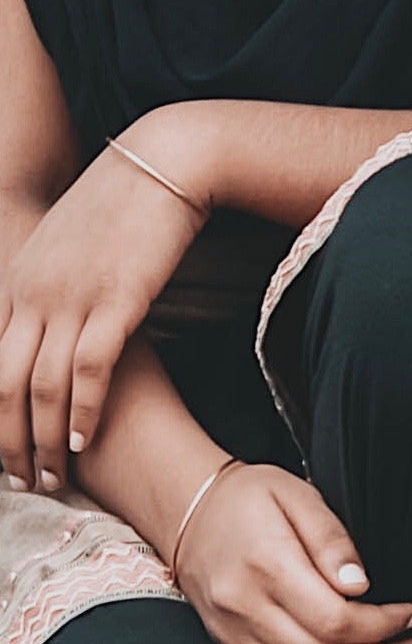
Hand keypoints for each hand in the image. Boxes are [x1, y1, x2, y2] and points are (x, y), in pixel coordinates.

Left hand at [0, 135, 208, 490]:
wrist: (164, 162)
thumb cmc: (126, 202)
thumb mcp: (71, 244)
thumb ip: (54, 282)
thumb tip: (59, 320)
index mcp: (17, 282)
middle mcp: (33, 295)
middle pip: (1, 385)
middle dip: (7, 442)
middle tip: (21, 481)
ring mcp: (71, 299)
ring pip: (39, 385)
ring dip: (42, 439)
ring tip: (53, 475)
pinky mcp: (116, 301)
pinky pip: (89, 368)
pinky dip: (83, 408)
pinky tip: (85, 437)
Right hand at [177, 463, 411, 643]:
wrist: (189, 513)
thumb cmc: (248, 500)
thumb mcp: (298, 496)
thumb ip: (332, 540)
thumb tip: (359, 583)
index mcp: (267, 568)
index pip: (333, 620)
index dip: (383, 626)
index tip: (411, 615)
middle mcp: (246, 610)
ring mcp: (235, 636)